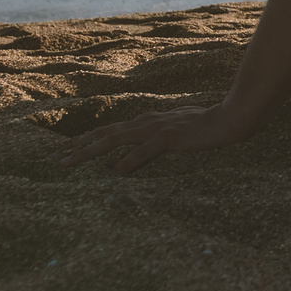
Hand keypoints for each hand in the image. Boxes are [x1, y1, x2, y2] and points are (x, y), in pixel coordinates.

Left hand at [58, 103, 251, 173]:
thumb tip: (150, 145)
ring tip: (75, 160)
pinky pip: (144, 151)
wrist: (229, 120)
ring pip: (118, 139)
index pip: (114, 129)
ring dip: (94, 150)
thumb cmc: (207, 124)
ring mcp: (157, 129)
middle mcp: (148, 122)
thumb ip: (161, 136)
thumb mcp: (179, 128)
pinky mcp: (169, 138)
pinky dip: (128, 160)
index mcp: (150, 121)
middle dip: (82, 145)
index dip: (92, 138)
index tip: (72, 149)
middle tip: (61, 159)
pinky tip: (115, 170)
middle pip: (108, 133)